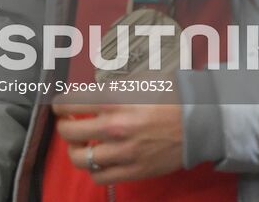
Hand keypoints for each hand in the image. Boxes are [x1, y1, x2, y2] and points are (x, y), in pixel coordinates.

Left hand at [53, 92, 183, 182]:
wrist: (199, 120)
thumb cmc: (169, 96)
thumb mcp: (135, 81)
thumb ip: (108, 89)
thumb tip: (84, 95)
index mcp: (112, 100)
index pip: (66, 104)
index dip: (59, 105)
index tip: (61, 106)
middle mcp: (113, 127)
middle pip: (67, 132)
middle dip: (64, 126)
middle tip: (70, 123)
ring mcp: (123, 152)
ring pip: (79, 158)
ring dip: (75, 149)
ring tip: (82, 143)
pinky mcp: (134, 170)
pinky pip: (99, 177)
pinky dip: (94, 168)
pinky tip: (99, 158)